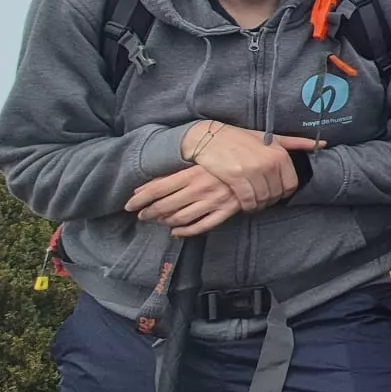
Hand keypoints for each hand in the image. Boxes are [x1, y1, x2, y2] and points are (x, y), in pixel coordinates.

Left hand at [126, 165, 242, 236]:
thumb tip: (144, 187)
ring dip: (165, 222)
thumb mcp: (199, 162)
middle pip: (166, 206)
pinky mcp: (226, 211)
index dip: (140, 199)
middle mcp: (201, 189)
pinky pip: (202, 226)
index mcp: (193, 174)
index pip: (158, 189)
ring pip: (181, 218)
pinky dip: (186, 232)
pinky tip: (177, 232)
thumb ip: (172, 175)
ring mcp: (214, 202)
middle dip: (149, 213)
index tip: (129, 205)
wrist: (261, 166)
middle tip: (141, 215)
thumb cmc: (227, 160)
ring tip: (158, 221)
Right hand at [181, 122, 321, 211]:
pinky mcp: (236, 178)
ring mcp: (252, 170)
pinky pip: (247, 200)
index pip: (291, 185)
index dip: (283, 193)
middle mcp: (269, 163)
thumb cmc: (241, 139)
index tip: (275, 193)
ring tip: (253, 202)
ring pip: (262, 199)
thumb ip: (297, 143)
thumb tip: (322, 144)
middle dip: (270, 200)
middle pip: (276, 194)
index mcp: (280, 154)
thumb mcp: (271, 138)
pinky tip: (243, 203)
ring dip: (258, 205)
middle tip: (262, 199)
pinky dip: (247, 205)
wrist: (209, 137)